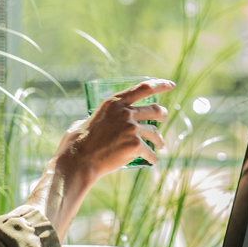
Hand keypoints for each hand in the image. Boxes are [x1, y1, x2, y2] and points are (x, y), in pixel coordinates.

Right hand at [60, 78, 174, 176]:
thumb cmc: (76, 144)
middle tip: (164, 116)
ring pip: (154, 132)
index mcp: (114, 103)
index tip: (171, 85)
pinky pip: (150, 151)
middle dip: (163, 114)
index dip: (160, 85)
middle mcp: (125, 112)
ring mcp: (131, 128)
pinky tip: (152, 160)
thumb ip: (96, 119)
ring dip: (159, 139)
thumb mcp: (85, 120)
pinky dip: (152, 157)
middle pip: (154, 110)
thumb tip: (91, 121)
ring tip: (161, 144)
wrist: (78, 161)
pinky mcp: (135, 145)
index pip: (144, 88)